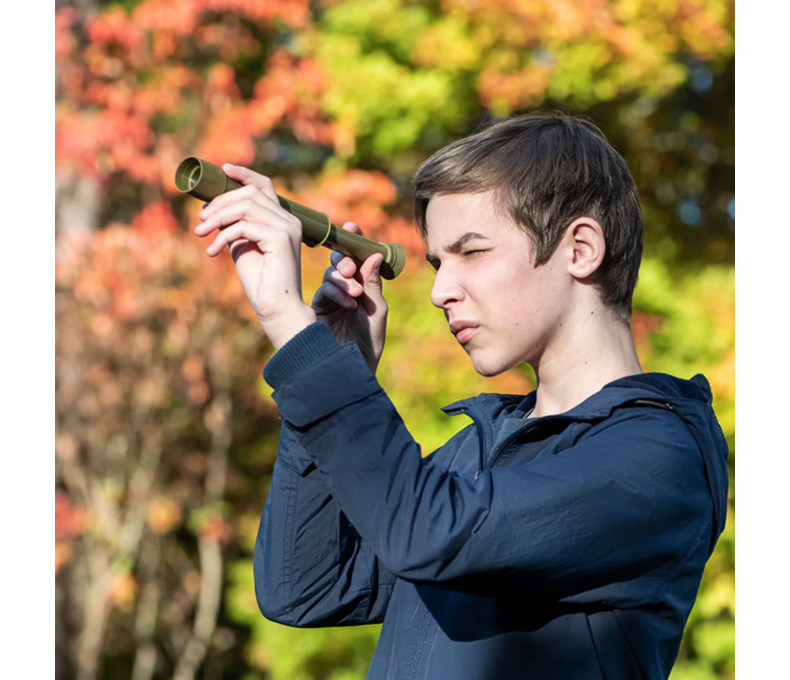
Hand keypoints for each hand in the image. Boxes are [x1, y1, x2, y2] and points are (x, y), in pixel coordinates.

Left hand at [195, 164, 316, 349]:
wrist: (277, 309)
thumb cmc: (261, 282)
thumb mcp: (243, 248)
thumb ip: (234, 227)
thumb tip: (214, 210)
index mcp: (283, 220)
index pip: (264, 186)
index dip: (243, 174)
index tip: (222, 169)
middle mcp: (289, 220)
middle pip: (250, 193)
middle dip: (220, 202)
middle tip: (200, 221)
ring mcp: (287, 228)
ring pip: (246, 206)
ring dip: (217, 218)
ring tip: (200, 234)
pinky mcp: (281, 239)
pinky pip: (244, 227)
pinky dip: (223, 236)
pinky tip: (213, 252)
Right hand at [312, 223, 388, 374]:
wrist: (353, 369)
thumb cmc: (368, 343)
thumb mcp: (376, 311)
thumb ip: (372, 284)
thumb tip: (374, 254)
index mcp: (361, 287)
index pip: (358, 259)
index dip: (354, 241)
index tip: (353, 226)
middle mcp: (344, 290)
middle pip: (340, 263)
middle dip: (345, 258)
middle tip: (350, 265)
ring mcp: (329, 300)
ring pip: (331, 276)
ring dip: (342, 278)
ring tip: (354, 292)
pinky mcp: (317, 310)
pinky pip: (323, 292)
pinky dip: (336, 293)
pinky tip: (348, 303)